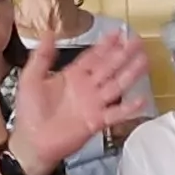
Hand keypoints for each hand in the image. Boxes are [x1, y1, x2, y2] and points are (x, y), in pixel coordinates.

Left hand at [7, 29, 152, 171]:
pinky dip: (128, 108)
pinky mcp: (96, 121)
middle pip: (109, 67)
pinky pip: (115, 113)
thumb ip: (42, 56)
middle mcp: (86, 88)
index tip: (118, 33)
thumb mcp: (31, 78)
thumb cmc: (30, 112)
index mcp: (73, 76)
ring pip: (116, 85)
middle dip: (123, 54)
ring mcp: (93, 104)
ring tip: (144, 61)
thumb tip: (48, 33)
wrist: (32, 142)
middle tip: (137, 41)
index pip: (93, 56)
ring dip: (130, 74)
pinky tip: (141, 99)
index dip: (106, 45)